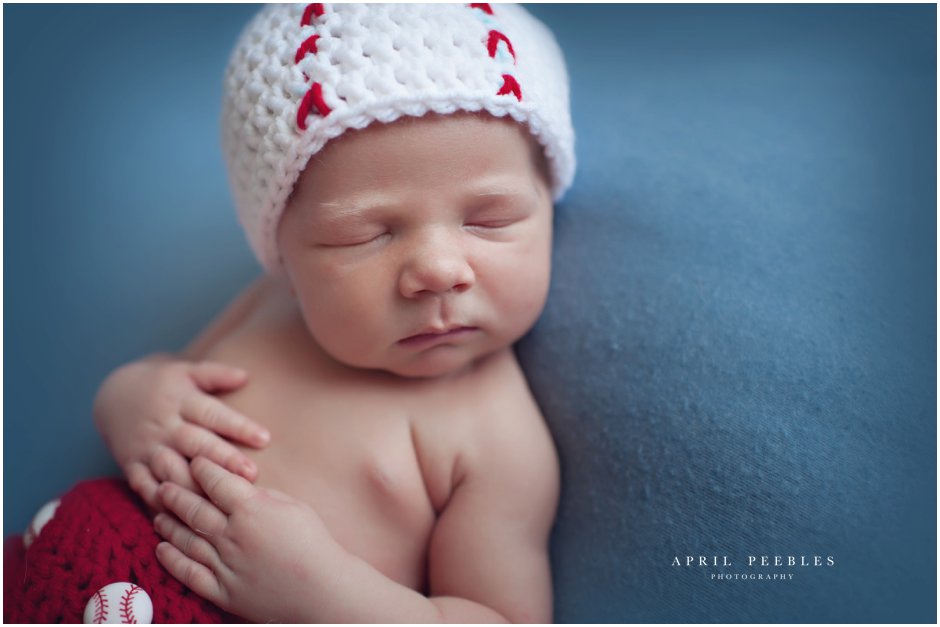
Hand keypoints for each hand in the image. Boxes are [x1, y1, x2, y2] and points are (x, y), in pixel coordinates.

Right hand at [93, 355, 269, 510]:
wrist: (113, 397)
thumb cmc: (163, 386)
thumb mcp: (186, 371)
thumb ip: (216, 374)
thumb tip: (247, 376)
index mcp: (181, 401)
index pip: (212, 414)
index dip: (238, 426)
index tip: (265, 438)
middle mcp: (164, 426)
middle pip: (195, 443)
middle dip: (222, 459)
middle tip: (251, 473)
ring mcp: (147, 448)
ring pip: (171, 470)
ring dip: (196, 486)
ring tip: (221, 501)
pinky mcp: (132, 466)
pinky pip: (145, 488)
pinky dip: (160, 503)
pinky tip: (182, 517)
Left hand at [154, 458, 336, 622]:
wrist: (324, 591)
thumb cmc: (315, 545)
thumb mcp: (295, 508)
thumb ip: (264, 496)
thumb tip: (242, 490)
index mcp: (252, 510)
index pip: (217, 482)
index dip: (203, 469)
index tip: (195, 462)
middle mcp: (232, 535)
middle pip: (194, 509)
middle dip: (175, 493)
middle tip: (162, 484)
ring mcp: (225, 565)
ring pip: (186, 540)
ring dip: (168, 524)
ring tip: (159, 514)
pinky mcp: (223, 592)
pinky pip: (189, 574)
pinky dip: (172, 560)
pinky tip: (161, 550)